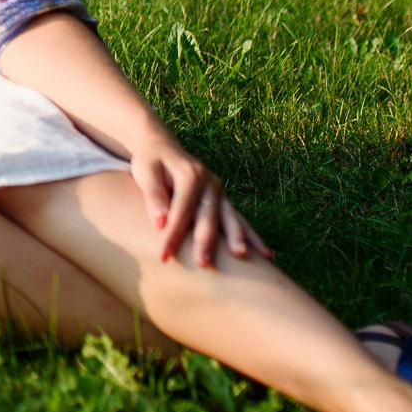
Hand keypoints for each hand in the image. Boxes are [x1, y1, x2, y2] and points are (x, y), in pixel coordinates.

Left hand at [127, 138, 271, 268]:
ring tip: (242, 257)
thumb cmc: (151, 163)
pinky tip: (266, 254)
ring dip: (236, 238)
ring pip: (230, 218)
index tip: (163, 256)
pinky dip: (252, 236)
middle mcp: (209, 183)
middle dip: (206, 241)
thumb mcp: (145, 172)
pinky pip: (240, 220)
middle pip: (208, 216)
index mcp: (189, 175)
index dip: (172, 234)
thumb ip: (153, 195)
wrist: (164, 147)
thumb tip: (159, 222)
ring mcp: (219, 192)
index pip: (180, 209)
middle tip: (203, 264)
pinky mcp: (223, 201)